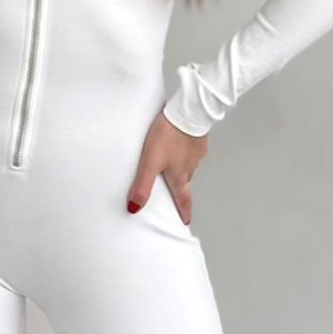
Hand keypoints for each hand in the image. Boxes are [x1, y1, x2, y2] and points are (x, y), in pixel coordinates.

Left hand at [126, 109, 208, 225]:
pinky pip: (191, 150)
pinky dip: (185, 152)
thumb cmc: (169, 136)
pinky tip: (178, 144)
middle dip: (180, 190)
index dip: (184, 212)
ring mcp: (196, 153)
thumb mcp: (150, 162)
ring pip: (188, 166)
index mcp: (179, 176)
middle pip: (185, 183)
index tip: (185, 222)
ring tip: (172, 166)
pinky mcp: (198, 138)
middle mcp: (190, 167)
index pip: (183, 200)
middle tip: (176, 194)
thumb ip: (142, 185)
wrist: (188, 112)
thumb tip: (134, 208)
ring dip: (181, 169)